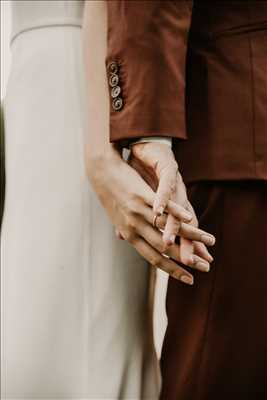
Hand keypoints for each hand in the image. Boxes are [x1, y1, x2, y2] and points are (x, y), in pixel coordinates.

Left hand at [85, 146, 212, 284]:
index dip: (173, 271)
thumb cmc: (110, 195)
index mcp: (130, 235)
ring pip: (168, 229)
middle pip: (165, 248)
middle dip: (187, 259)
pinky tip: (190, 219)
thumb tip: (123, 240)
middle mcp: (134, 227)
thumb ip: (123, 229)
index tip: (189, 280)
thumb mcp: (115, 216)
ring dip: (191, 236)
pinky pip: (162, 207)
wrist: (101, 173)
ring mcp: (138, 211)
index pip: (155, 259)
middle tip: (207, 267)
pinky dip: (177, 213)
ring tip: (210, 241)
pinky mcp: (141, 195)